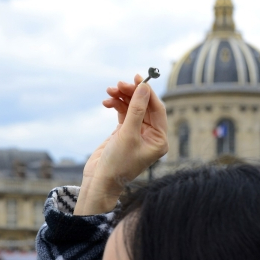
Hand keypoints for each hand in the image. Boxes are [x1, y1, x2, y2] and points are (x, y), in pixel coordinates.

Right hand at [74, 74, 167, 214]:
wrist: (99, 181)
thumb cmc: (117, 163)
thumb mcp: (128, 134)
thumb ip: (136, 109)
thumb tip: (143, 88)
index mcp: (159, 139)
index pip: (157, 109)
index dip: (147, 93)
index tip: (137, 79)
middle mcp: (150, 136)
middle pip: (144, 106)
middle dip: (131, 93)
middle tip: (118, 85)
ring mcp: (137, 134)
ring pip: (132, 108)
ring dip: (122, 98)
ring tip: (110, 91)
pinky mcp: (123, 133)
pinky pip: (123, 113)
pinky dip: (116, 106)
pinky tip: (107, 102)